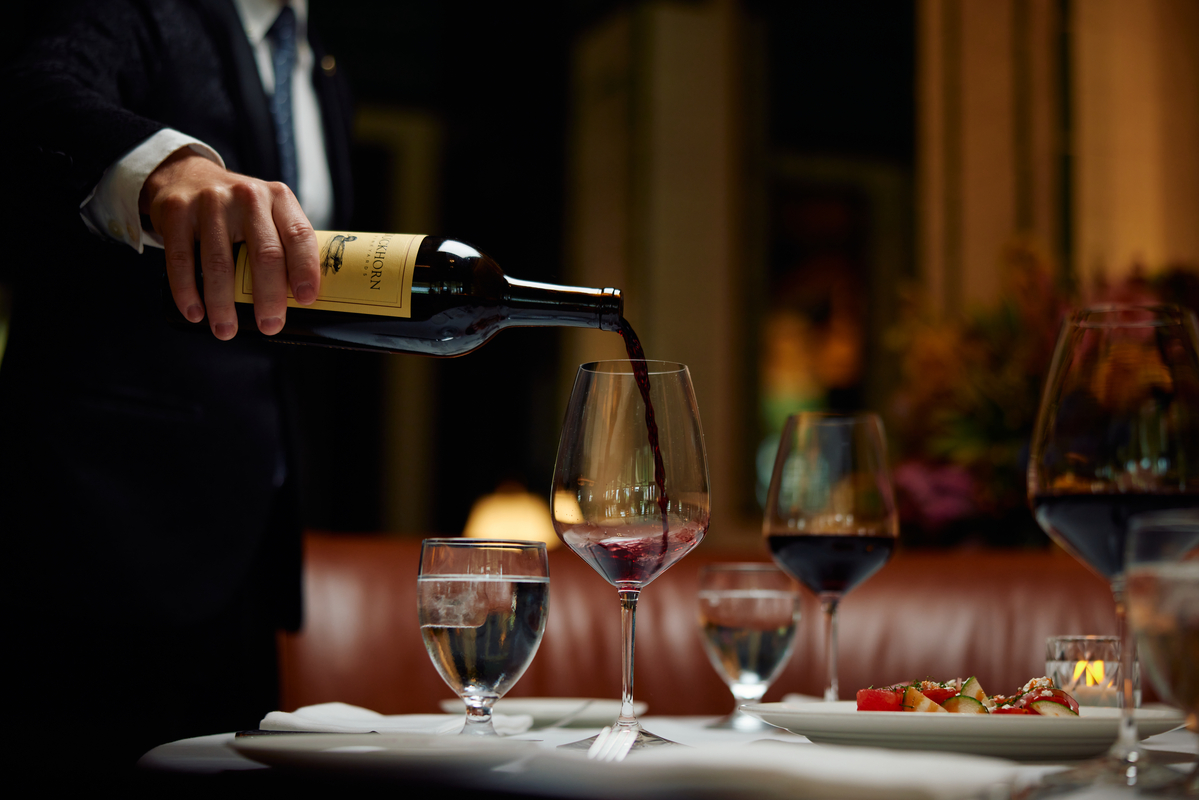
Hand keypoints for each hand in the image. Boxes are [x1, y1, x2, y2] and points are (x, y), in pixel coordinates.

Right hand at [139, 149, 319, 338]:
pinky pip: (182, 260)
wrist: (185, 175)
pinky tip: (195, 313)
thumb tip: (299, 302)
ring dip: (223, 304)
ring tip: (226, 330)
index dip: (305, 269)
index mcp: (278, 198)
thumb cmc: (238, 209)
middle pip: (264, 254)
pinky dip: (187, 292)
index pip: (299, 235)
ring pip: (220, 263)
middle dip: (268, 297)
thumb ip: (283, 244)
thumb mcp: (267, 212)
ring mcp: (210, 201)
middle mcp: (247, 196)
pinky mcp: (177, 211)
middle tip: (269, 326)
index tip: (305, 300)